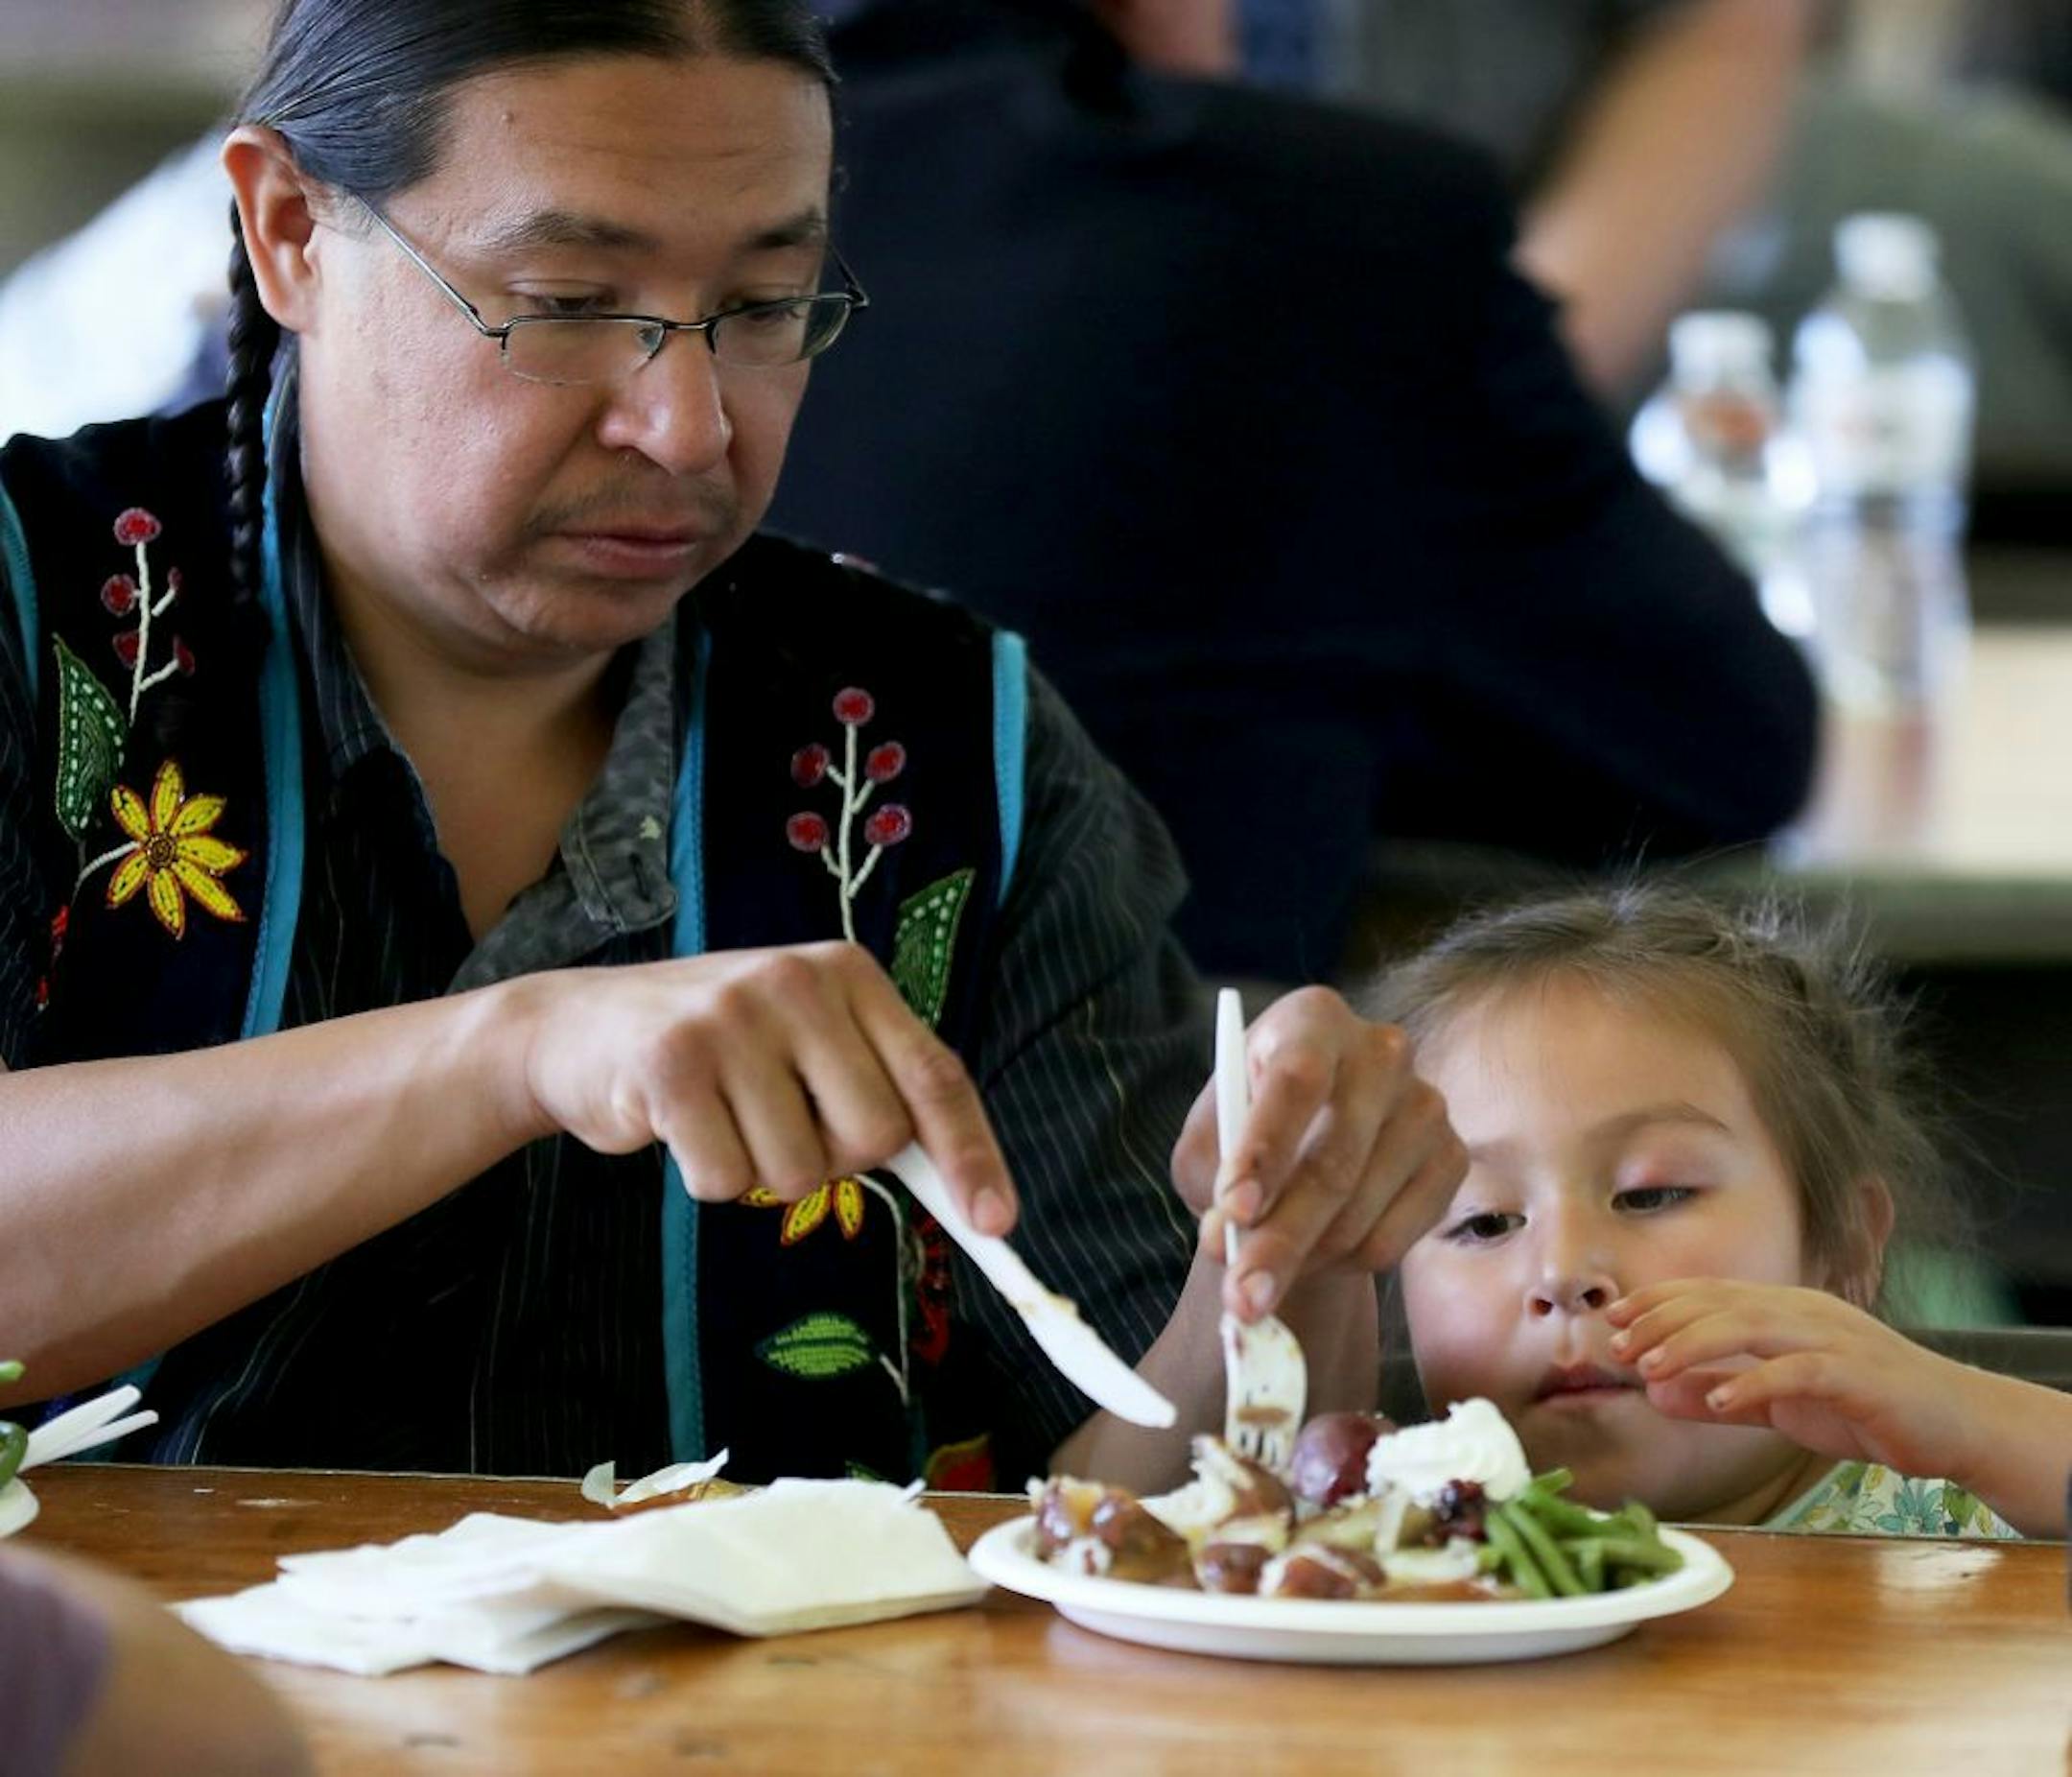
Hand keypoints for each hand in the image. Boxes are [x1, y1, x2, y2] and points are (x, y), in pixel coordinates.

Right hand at [510, 942, 1017, 1232]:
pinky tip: (678, 1126)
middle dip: (834, 1159)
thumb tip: (968, 1192)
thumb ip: (878, 1089)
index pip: (935, 1074)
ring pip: (800, 1170)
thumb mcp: (806, 1042)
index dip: (971, 1153)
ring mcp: (733, 1017)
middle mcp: (799, 981)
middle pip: (874, 1135)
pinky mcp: (672, 1063)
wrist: (576, 1028)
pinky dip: (707, 1177)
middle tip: (777, 1123)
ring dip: (761, 1171)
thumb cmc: (716, 1049)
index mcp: (848, 974)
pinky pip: (727, 1179)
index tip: (997, 1221)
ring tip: (722, 1117)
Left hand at [1172, 987, 1463, 1319]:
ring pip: (1362, 1210)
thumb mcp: (1207, 1140)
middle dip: (1281, 1238)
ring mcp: (1426, 1104)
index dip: (1265, 1149)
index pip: (1296, 1080)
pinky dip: (1342, 1266)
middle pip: (1335, 1160)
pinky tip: (1313, 1255)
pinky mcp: (1451, 1158)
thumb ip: (1209, 1180)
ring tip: (1262, 1275)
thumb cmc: (1246, 1130)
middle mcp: (1381, 1051)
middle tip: (1241, 1297)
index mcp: (1313, 1020)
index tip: (1233, 1210)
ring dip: (1304, 1261)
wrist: (1307, 1142)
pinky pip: (1394, 1240)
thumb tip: (1226, 1239)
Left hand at [1607, 1279, 1985, 1477]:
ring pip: (1751, 1326)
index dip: (1659, 1302)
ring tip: (1652, 1366)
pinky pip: (1800, 1371)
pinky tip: (1723, 1399)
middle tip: (1619, 1345)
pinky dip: (1757, 1382)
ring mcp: (1833, 1338)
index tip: (1615, 1320)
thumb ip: (1722, 1398)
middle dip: (1664, 1320)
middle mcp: (1803, 1312)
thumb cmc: (1865, 1409)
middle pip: (1720, 1303)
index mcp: (1783, 1311)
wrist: (1956, 1424)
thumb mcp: (1780, 1405)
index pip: (1709, 1294)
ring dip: (1695, 1343)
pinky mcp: (1859, 1375)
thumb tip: (1658, 1393)